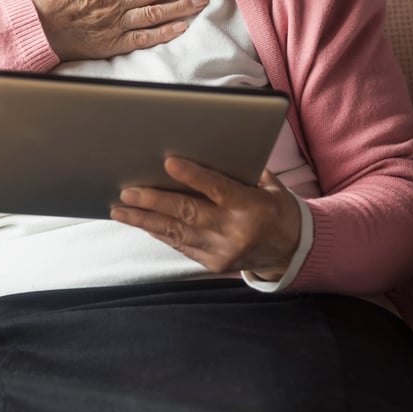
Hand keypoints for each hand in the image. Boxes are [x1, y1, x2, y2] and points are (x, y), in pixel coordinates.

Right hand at [27, 0, 208, 61]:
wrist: (34, 30)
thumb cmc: (40, 5)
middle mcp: (114, 2)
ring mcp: (116, 23)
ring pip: (156, 12)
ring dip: (181, 7)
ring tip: (201, 2)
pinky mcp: (113, 44)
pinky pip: (145, 38)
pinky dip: (165, 33)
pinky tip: (182, 28)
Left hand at [110, 157, 300, 279]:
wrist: (293, 251)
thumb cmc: (277, 209)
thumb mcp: (270, 186)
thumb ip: (242, 171)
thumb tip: (208, 148)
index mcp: (252, 206)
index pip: (217, 189)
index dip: (192, 176)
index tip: (168, 162)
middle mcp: (235, 231)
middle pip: (188, 213)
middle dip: (153, 201)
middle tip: (127, 191)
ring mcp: (222, 251)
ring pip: (176, 233)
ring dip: (145, 220)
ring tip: (120, 210)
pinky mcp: (213, 263)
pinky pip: (180, 245)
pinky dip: (159, 233)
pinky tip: (140, 222)